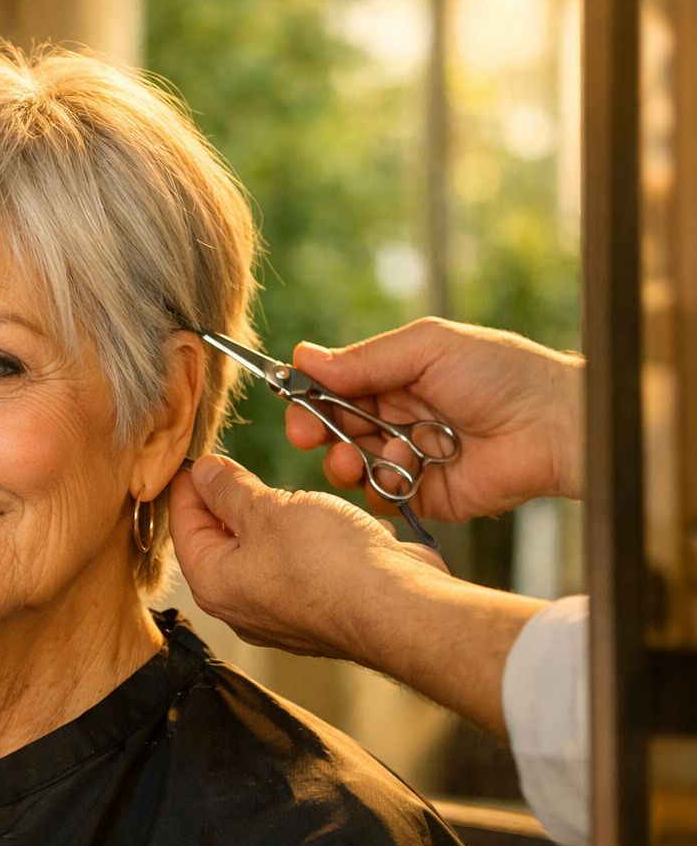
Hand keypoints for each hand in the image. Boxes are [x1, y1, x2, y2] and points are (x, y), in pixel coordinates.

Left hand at [169, 455, 447, 661]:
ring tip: (285, 492)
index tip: (196, 456)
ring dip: (274, 518)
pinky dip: (309, 541)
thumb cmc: (328, 561)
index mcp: (213, 583)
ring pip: (264, 551)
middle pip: (220, 540)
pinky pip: (302, 565)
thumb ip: (230, 490)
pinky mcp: (320, 609)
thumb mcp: (268, 509)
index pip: (183, 524)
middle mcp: (241, 605)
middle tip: (238, 466)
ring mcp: (282, 612)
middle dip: (230, 500)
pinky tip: (326, 523)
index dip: (189, 485)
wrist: (400, 609)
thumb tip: (202, 473)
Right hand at [286, 318, 584, 520]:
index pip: (335, 389)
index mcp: (395, 380)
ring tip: (356, 456)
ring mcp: (407, 459)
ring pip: (349, 465)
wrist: (553, 425)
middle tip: (308, 434)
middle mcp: (396, 420)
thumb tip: (303, 357)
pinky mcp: (423, 496)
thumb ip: (365, 359)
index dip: (308, 396)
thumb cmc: (501, 373)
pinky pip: (381, 496)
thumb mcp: (428, 348)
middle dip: (316, 430)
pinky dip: (381, 485)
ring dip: (345, 459)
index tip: (291, 400)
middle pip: (333, 429)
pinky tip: (403, 468)